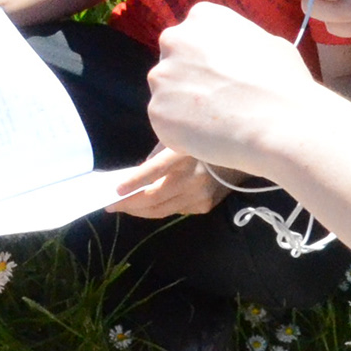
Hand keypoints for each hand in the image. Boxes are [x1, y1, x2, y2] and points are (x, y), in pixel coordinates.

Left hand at [104, 141, 226, 217]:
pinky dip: (158, 209)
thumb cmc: (201, 141)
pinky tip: (145, 206)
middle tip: (110, 205)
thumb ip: (157, 156)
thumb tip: (134, 175)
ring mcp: (200, 195)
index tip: (117, 190)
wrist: (240, 154)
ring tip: (121, 207)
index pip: (156, 170)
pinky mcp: (204, 205)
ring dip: (139, 210)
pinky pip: (174, 211)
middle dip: (128, 204)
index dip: (136, 181)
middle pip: (154, 197)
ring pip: (161, 210)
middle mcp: (193, 177)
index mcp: (184, 154)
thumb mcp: (178, 139)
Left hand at [146, 2, 327, 179]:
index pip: (192, 39)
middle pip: (173, 65)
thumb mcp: (269, 43)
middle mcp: (174, 39)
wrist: (282, 124)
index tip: (223, 78)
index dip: (207, 63)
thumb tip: (232, 54)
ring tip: (219, 124)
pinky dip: (182, 136)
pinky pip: (166, 126)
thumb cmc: (285, 83)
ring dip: (185, 110)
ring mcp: (162, 75)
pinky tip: (211, 139)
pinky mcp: (156, 111)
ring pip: (167, 96)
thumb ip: (239, 42)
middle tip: (217, 103)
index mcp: (202, 17)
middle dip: (189, 83)